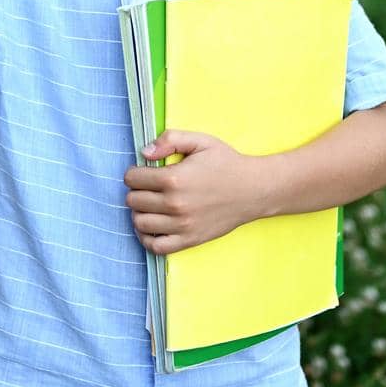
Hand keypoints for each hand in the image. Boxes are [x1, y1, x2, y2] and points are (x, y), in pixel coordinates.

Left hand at [123, 130, 268, 255]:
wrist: (253, 190)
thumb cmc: (226, 163)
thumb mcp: (200, 141)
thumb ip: (170, 139)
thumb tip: (144, 153)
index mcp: (173, 178)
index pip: (132, 179)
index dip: (134, 173)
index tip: (143, 172)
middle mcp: (174, 204)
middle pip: (133, 200)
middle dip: (136, 191)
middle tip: (148, 187)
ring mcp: (181, 225)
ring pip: (139, 223)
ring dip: (139, 212)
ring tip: (150, 205)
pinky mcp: (189, 240)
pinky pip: (155, 246)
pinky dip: (146, 238)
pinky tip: (152, 226)